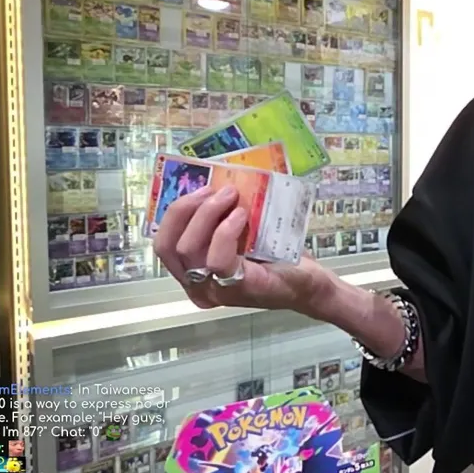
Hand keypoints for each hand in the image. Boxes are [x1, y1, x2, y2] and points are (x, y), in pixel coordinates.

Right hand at [152, 185, 335, 316]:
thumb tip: (216, 182)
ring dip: (206, 214)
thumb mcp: (244, 232)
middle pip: (167, 246)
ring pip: (188, 250)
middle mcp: (197, 285)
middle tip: (214, 189)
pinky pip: (217, 259)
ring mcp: (214, 290)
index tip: (200, 188)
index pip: (164, 243)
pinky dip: (225, 232)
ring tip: (232, 197)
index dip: (175, 213)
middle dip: (185, 209)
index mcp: (193, 271)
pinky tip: (241, 216)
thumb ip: (224, 217)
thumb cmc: (276, 258)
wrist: (309, 282)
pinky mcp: (236, 289)